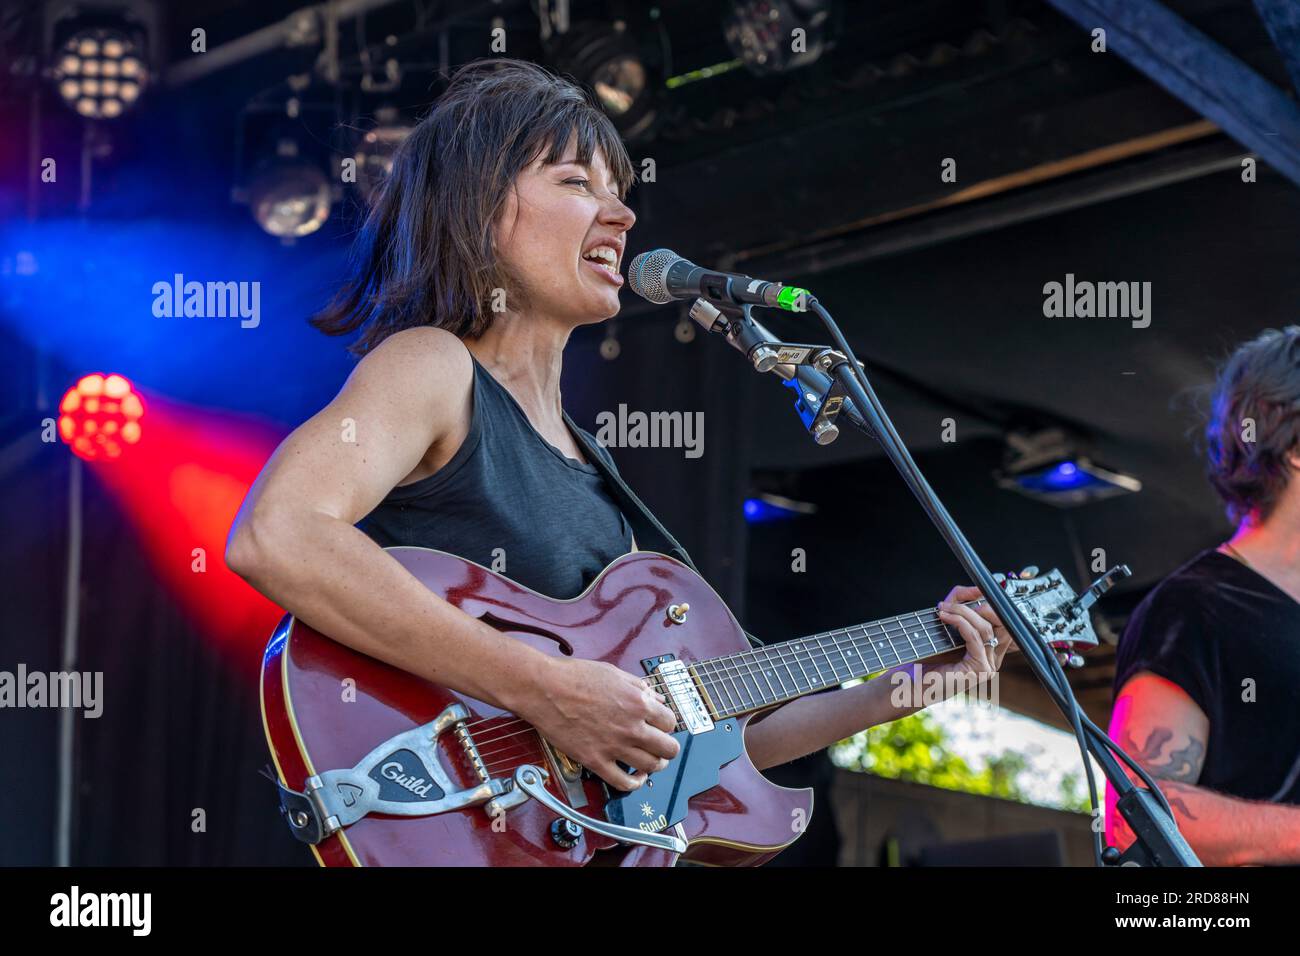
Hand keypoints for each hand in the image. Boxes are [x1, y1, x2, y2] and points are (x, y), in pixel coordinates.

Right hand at [517, 657, 679, 791]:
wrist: (544, 688)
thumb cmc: (574, 676)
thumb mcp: (614, 672)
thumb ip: (639, 687)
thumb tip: (655, 698)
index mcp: (638, 702)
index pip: (670, 722)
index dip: (667, 724)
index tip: (661, 726)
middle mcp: (631, 727)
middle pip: (668, 748)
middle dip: (668, 747)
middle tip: (661, 745)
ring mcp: (614, 746)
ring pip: (651, 766)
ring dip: (655, 764)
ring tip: (650, 760)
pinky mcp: (595, 761)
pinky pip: (624, 782)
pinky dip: (635, 783)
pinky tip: (635, 777)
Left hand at [886, 585, 1017, 702]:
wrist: (909, 683)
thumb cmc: (923, 658)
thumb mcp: (944, 625)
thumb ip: (959, 605)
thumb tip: (975, 588)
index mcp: (988, 652)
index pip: (1001, 621)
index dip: (989, 603)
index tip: (974, 590)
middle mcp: (992, 660)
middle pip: (998, 622)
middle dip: (979, 605)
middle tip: (953, 601)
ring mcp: (988, 667)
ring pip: (984, 627)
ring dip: (962, 611)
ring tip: (943, 608)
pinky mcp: (979, 670)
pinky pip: (975, 637)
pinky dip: (959, 622)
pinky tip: (944, 616)